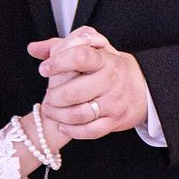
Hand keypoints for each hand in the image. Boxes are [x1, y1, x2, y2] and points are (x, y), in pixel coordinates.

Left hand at [29, 27, 148, 138]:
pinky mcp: (114, 122)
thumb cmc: (110, 67)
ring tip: (51, 109)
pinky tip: (63, 125)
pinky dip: (72, 130)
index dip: (58, 62)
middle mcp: (110, 81)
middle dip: (53, 96)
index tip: (44, 68)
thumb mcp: (93, 50)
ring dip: (58, 114)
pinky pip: (90, 132)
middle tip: (48, 95)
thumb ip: (62, 46)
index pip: (80, 56)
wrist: (144, 90)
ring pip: (79, 114)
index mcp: (104, 60)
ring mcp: (113, 103)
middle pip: (74, 92)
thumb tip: (33, 48)